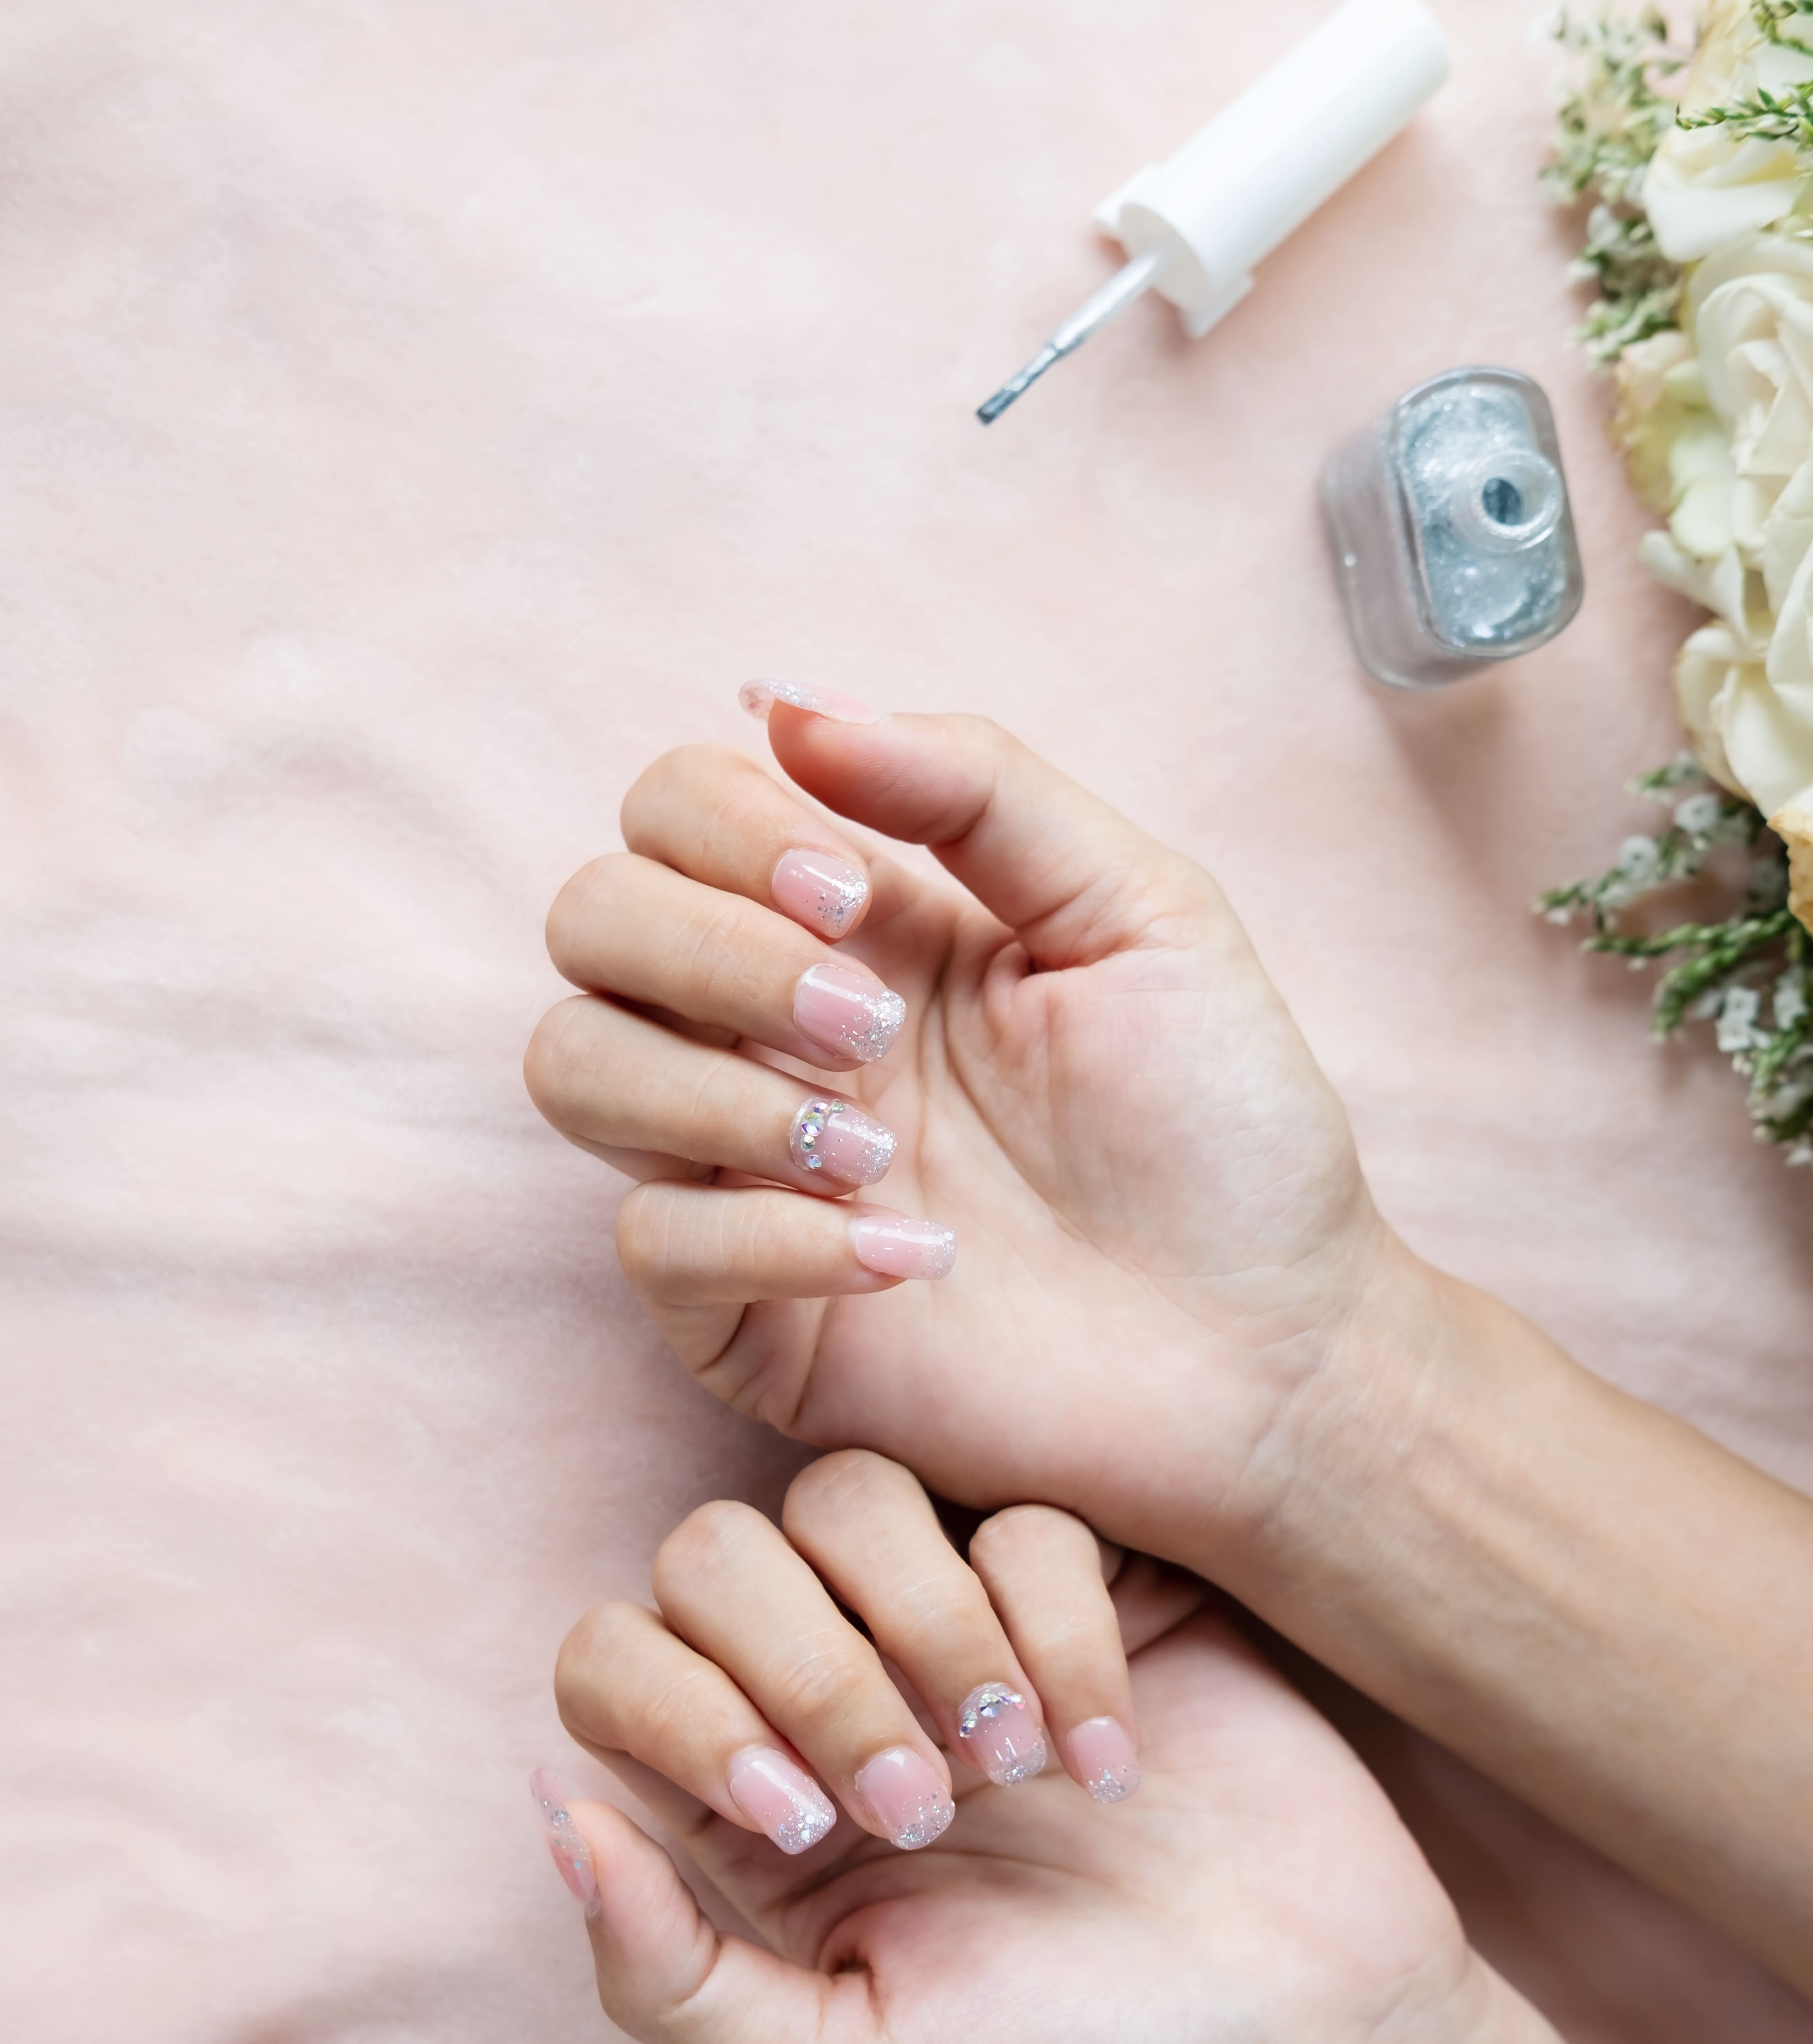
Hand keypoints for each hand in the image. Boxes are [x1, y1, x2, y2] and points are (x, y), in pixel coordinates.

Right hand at [524, 691, 1420, 1564]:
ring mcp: (746, 1173)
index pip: (675, 812)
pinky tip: (916, 1261)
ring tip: (875, 1148)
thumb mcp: (1138, 908)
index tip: (851, 891)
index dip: (723, 828)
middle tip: (867, 1026)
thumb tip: (779, 699)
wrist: (1272, 1344)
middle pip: (591, 920)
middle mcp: (771, 1034)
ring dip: (709, 1088)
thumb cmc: (1223, 1125)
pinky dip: (767, 1237)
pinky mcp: (746, 1315)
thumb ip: (973, 784)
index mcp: (855, 924)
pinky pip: (650, 1244)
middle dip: (707, 951)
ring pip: (575, 1067)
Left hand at [540, 1449, 1476, 2043]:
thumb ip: (673, 1979)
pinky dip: (1061, 1630)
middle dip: (805, 1666)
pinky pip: (1019, 1516)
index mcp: (747, 1808)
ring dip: (927, 1631)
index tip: (795, 1819)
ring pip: (848, 1495)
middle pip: (712, 1550)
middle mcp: (830, 1692)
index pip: (612, 1664)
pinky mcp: (1088, 1581)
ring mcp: (958, 1626)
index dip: (671, 1706)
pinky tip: (1120, 1761)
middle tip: (925, 1805)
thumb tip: (556, 1817)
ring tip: (1018, 1768)